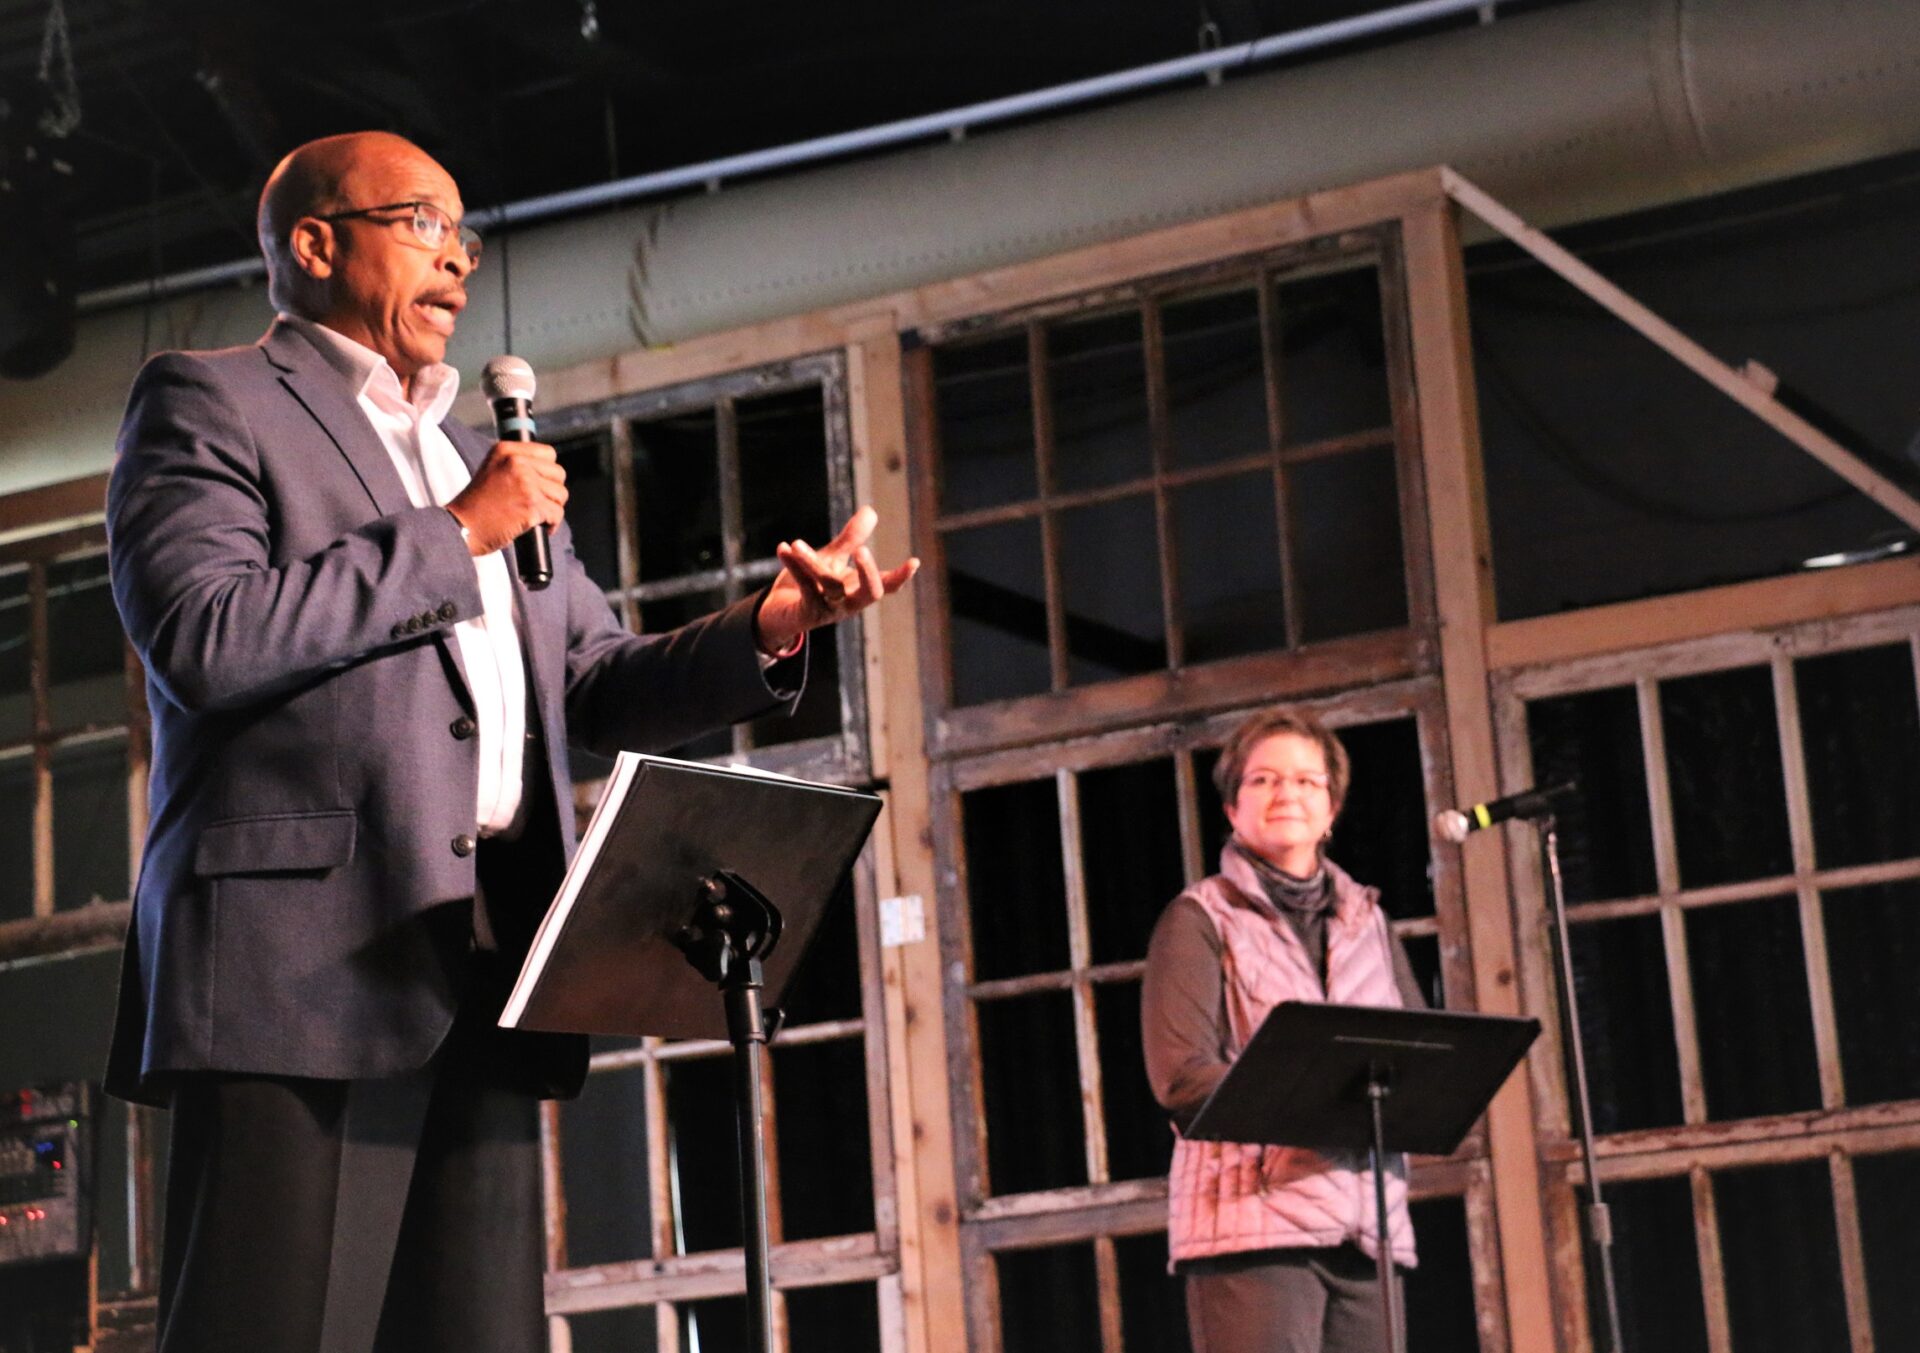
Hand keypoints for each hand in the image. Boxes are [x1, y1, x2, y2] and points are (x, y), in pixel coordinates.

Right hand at [447, 441, 568, 555]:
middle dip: (553, 491)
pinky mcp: (531, 505)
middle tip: (540, 504)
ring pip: (561, 494)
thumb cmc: (476, 505)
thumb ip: (516, 464)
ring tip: (538, 516)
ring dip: (553, 508)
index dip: (548, 472)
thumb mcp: (492, 470)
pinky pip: (557, 513)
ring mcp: (525, 483)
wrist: (460, 527)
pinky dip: (552, 524)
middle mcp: (516, 462)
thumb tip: (547, 470)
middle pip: (558, 474)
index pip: (548, 454)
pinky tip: (542, 527)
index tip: (540, 485)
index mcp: (506, 450)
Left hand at [755, 506, 918, 654]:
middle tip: (863, 551)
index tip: (914, 561)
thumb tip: (871, 510)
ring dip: (813, 562)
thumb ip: (850, 540)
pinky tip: (783, 548)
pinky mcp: (807, 614)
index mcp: (858, 590)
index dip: (901, 576)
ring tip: (796, 543)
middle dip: (868, 572)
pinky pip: (804, 587)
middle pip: (870, 593)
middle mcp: (849, 603)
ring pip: (829, 585)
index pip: (886, 585)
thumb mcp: (831, 560)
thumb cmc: (809, 585)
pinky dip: (794, 566)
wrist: (777, 613)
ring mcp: (829, 611)